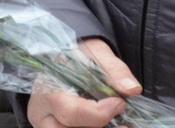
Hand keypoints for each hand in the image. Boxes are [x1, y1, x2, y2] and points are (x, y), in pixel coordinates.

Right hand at [27, 38, 141, 127]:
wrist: (69, 60)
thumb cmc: (79, 56)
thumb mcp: (96, 54)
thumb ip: (113, 70)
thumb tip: (132, 89)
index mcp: (45, 88)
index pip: (69, 111)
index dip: (98, 113)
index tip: (120, 102)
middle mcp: (42, 113)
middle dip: (98, 127)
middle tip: (123, 123)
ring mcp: (47, 126)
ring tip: (120, 126)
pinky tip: (111, 126)